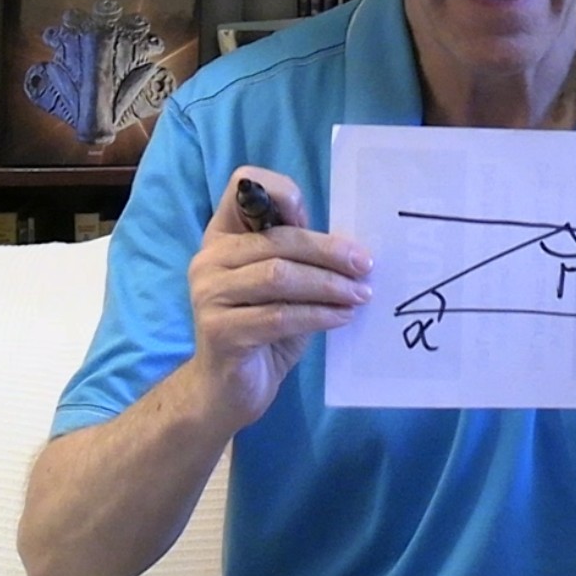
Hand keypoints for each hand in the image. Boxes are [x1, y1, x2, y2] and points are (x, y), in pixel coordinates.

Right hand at [187, 167, 373, 432]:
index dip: (284, 192)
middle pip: (276, 240)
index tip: (329, 220)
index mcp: (223, 236)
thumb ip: (303, 258)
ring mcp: (209, 295)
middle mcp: (209, 259)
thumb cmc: (264, 329)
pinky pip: (280, 316)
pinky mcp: (220, 331)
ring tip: (361, 294)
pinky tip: (342, 317)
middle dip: (329, 252)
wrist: (228, 390)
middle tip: (367, 265)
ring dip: (329, 285)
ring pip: (279, 276)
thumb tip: (354, 244)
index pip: (245, 185)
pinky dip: (318, 315)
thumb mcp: (285, 286)